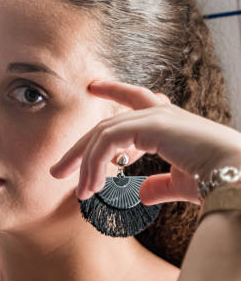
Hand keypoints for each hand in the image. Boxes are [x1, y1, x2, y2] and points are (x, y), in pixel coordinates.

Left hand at [49, 79, 240, 205]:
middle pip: (107, 123)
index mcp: (169, 122)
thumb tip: (139, 194)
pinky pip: (107, 141)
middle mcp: (160, 114)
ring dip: (84, 162)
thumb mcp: (180, 183)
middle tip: (58, 169)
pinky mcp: (150, 125)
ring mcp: (155, 117)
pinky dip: (94, 164)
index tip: (94, 86)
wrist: (239, 177)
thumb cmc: (218, 180)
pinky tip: (91, 187)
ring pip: (103, 133)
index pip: (135, 101)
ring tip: (77, 191)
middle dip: (80, 147)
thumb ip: (158, 185)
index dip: (114, 93)